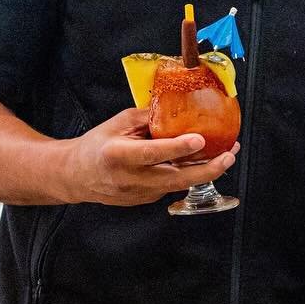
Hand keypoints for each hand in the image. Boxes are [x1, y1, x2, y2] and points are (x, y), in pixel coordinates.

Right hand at [63, 107, 236, 205]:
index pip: (152, 153)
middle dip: (207, 169)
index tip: (199, 139)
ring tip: (228, 155)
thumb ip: (148, 116)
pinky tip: (204, 161)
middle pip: (175, 178)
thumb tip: (177, 103)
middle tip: (229, 156)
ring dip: (206, 171)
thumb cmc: (97, 145)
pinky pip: (172, 186)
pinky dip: (190, 174)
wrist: (75, 176)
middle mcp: (129, 178)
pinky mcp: (146, 200)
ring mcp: (138, 193)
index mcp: (117, 155)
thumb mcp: (118, 123)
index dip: (177, 148)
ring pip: (178, 185)